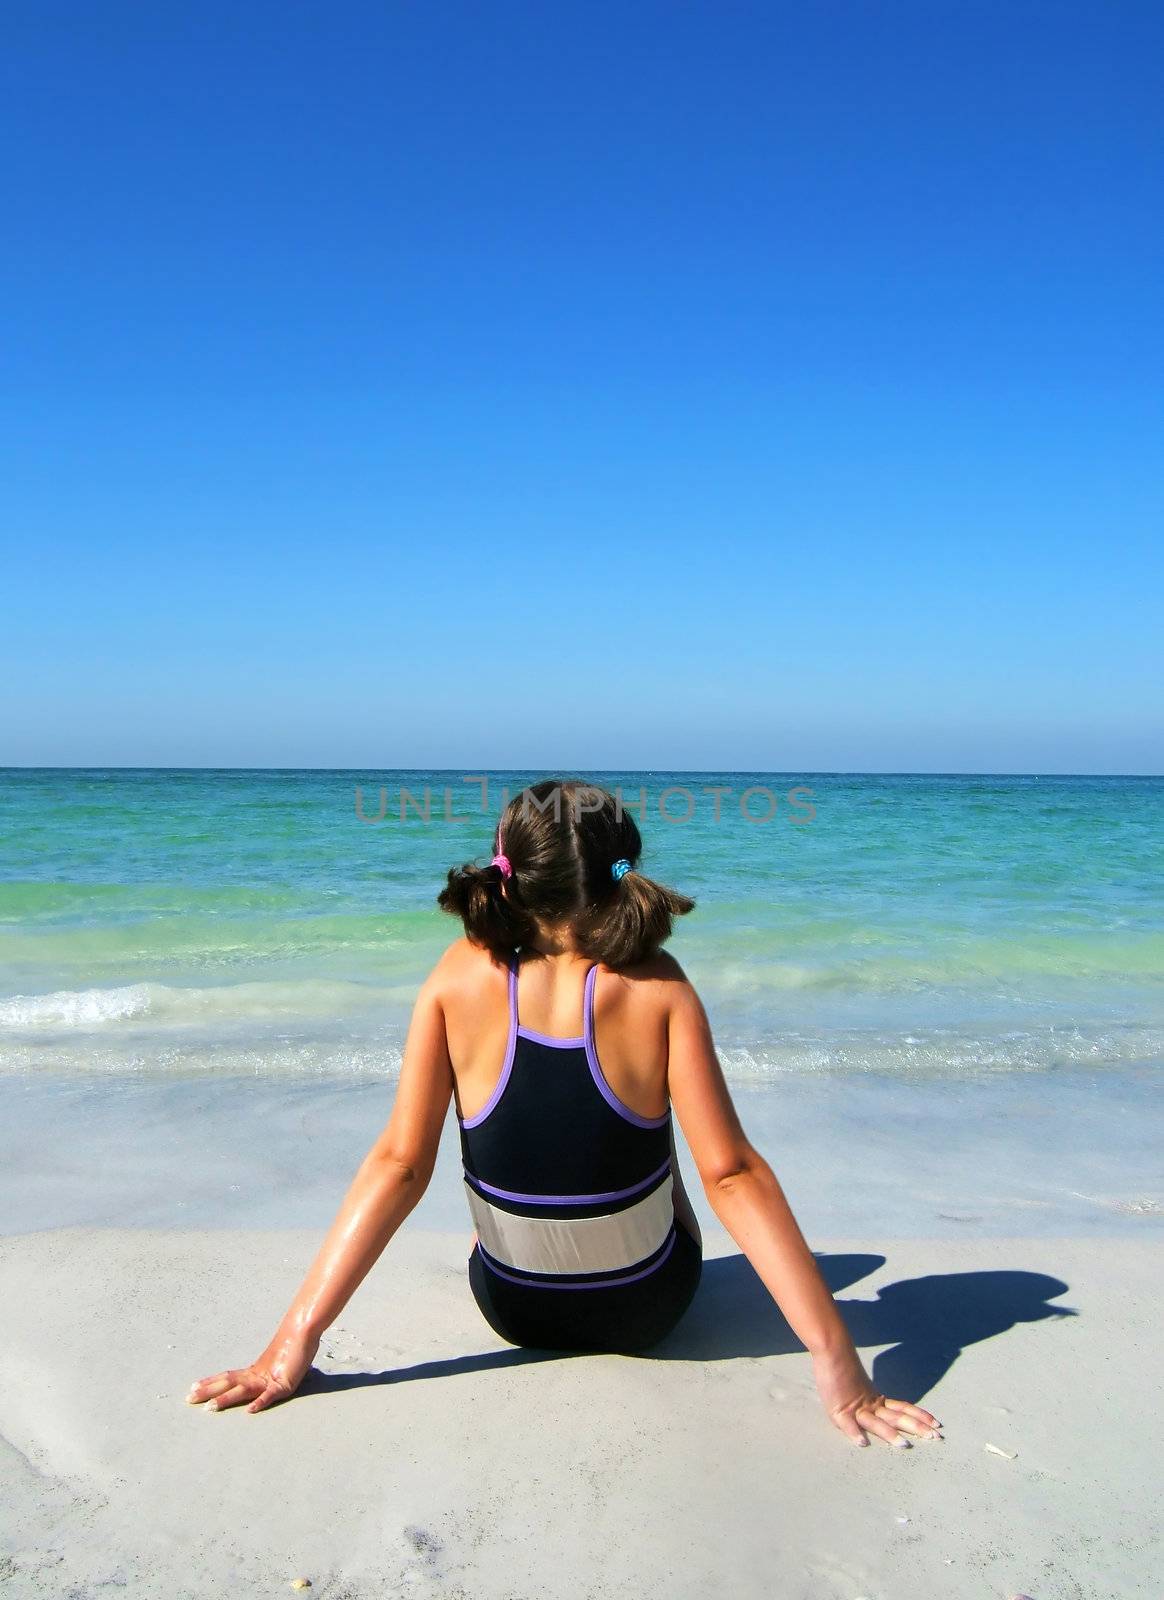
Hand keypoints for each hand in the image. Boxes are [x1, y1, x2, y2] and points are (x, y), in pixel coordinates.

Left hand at [186, 1327, 320, 1414]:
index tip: (192, 1387)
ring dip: (225, 1399)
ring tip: (210, 1407)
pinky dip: (259, 1402)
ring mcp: (269, 1379)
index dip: (210, 1382)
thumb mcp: (279, 1363)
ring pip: (243, 1390)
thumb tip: (269, 1374)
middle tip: (188, 1398)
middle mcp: (257, 1375)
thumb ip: (272, 1372)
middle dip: (208, 1391)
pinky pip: (270, 1395)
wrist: (304, 1329)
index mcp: (254, 1371)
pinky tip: (249, 1410)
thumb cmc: (294, 1346)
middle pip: (228, 1383)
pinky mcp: (284, 1384)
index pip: (227, 1377)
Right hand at [812, 1346, 941, 1447]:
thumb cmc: (842, 1367)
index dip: (919, 1416)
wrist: (832, 1349)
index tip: (936, 1423)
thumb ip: (868, 1401)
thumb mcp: (858, 1387)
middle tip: (935, 1437)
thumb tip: (877, 1410)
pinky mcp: (838, 1410)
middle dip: (916, 1427)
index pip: (903, 1409)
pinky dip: (854, 1433)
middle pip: (896, 1417)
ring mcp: (855, 1408)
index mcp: (876, 1400)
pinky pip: (847, 1424)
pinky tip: (862, 1442)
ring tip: (904, 1444)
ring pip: (876, 1422)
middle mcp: (870, 1405)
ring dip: (889, 1434)